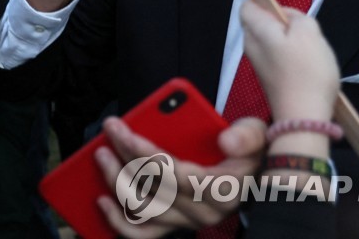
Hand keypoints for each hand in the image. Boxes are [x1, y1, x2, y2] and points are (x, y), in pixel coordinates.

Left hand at [94, 116, 266, 236]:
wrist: (253, 175)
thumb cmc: (248, 150)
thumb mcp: (257, 134)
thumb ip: (246, 136)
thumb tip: (227, 141)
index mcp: (223, 189)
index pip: (177, 174)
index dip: (147, 154)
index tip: (124, 132)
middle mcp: (204, 212)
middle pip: (155, 187)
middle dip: (125, 157)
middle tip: (109, 130)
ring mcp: (187, 222)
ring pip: (143, 209)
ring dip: (117, 181)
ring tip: (101, 154)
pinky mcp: (175, 226)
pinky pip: (142, 233)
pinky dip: (118, 220)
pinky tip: (101, 200)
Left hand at [240, 0, 338, 121]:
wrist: (303, 117)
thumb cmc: (307, 71)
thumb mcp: (309, 32)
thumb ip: (296, 16)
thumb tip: (286, 16)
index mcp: (255, 31)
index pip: (248, 5)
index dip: (267, 3)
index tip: (288, 15)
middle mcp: (251, 46)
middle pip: (262, 23)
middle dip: (284, 24)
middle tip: (305, 35)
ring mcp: (258, 64)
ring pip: (273, 40)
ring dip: (292, 42)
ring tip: (309, 54)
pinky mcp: (269, 78)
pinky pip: (278, 58)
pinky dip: (293, 59)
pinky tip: (307, 69)